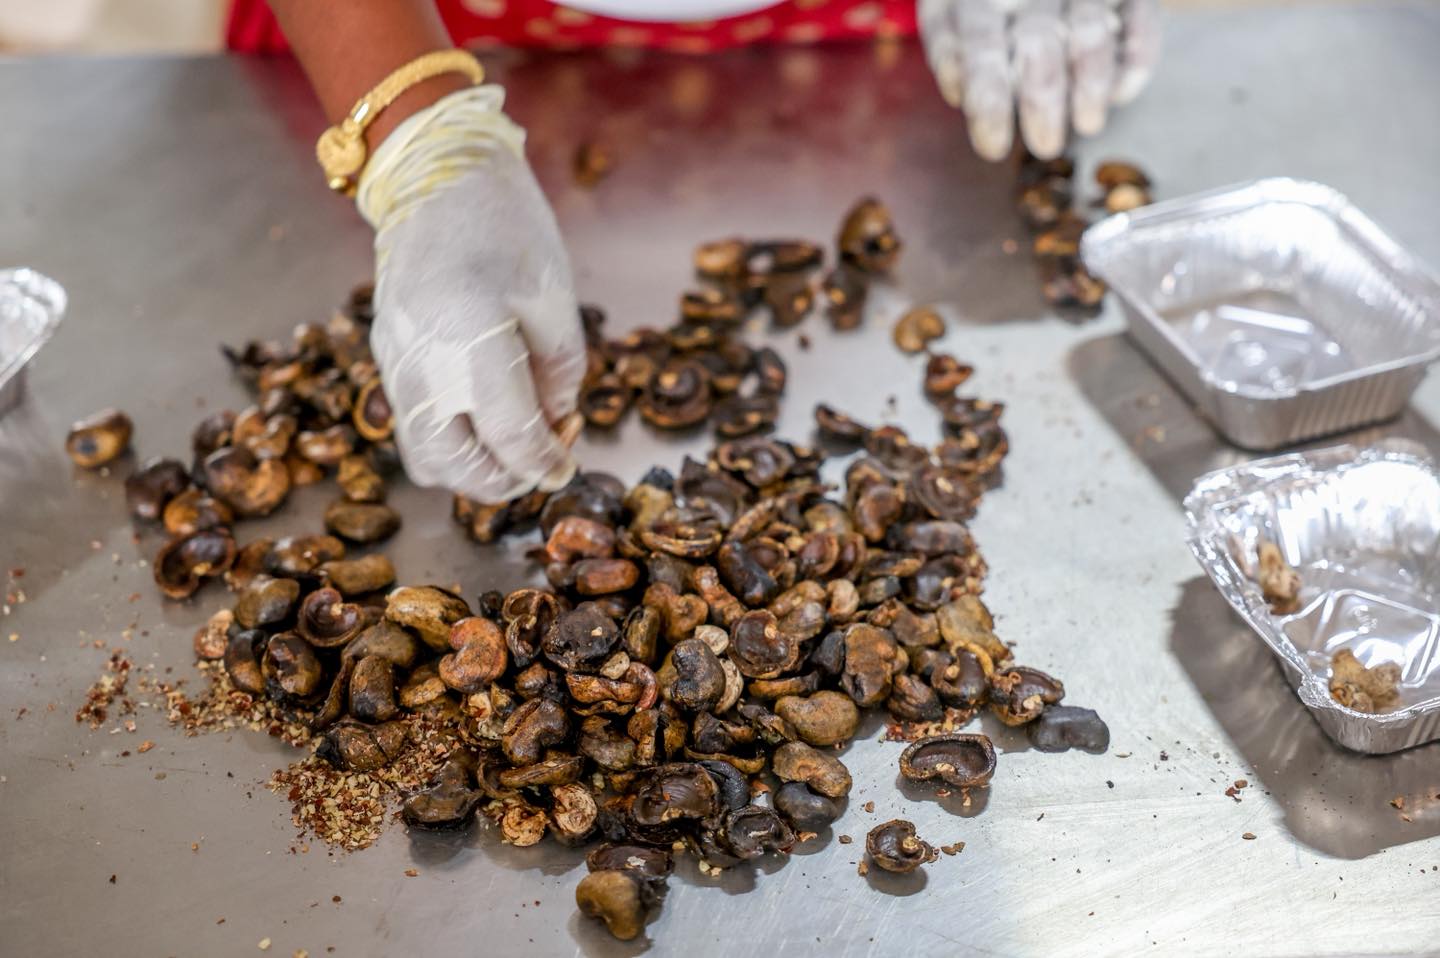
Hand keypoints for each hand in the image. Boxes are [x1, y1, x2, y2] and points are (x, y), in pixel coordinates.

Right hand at [356, 86, 585, 502]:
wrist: (437, 176)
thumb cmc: (509, 227)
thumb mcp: (554, 299)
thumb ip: (559, 373)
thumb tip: (556, 430)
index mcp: (475, 339)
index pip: (511, 436)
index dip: (545, 463)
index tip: (566, 468)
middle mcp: (424, 361)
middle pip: (458, 466)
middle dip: (506, 479)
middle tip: (541, 461)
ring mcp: (395, 362)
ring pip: (426, 459)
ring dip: (472, 471)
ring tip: (511, 448)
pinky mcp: (384, 356)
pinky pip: (412, 428)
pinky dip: (449, 444)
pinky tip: (483, 421)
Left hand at [919, 0, 1160, 160]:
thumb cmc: (980, 5)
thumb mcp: (948, 16)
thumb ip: (951, 51)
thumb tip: (960, 91)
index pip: (980, 46)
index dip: (988, 99)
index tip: (993, 147)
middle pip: (1039, 42)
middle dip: (1043, 99)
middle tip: (1046, 145)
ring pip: (1090, 29)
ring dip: (1091, 81)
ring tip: (1088, 124)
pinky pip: (1140, 15)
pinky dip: (1138, 53)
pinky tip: (1122, 94)